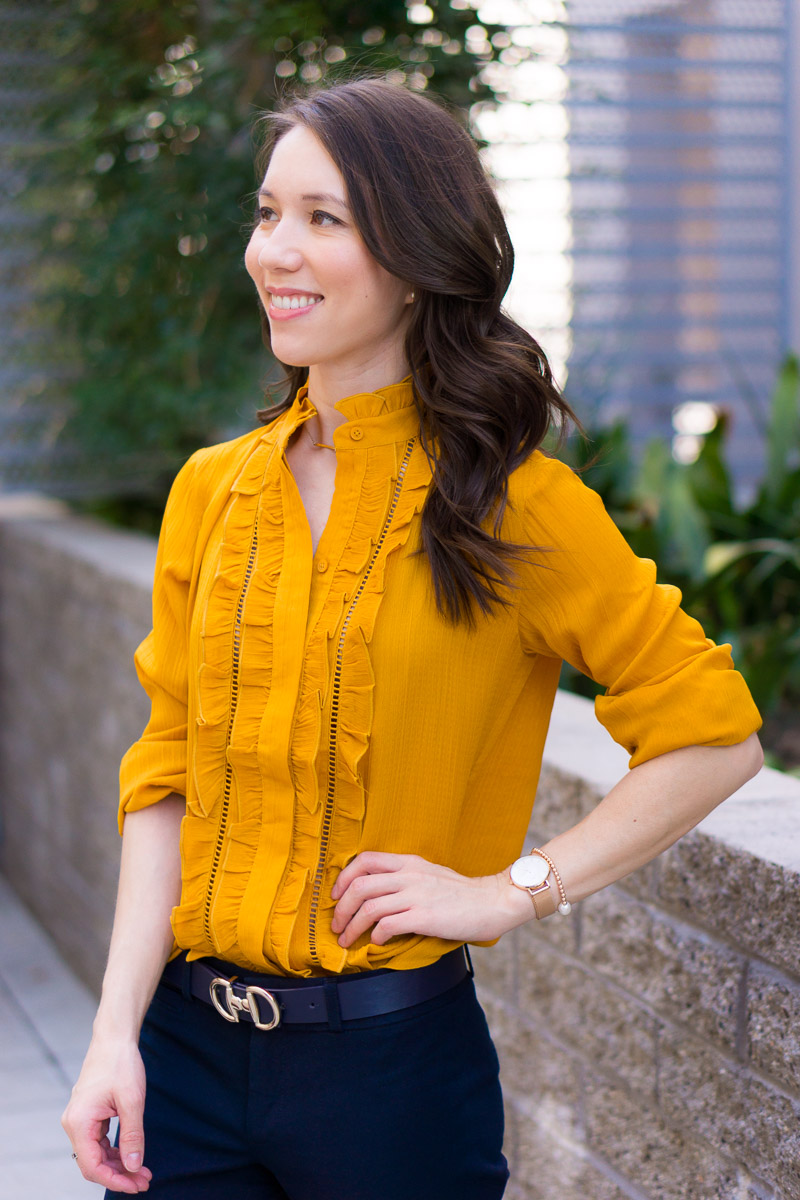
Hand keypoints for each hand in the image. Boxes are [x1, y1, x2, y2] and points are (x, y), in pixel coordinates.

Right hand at [62, 1036, 152, 1193]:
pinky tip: (131, 1154)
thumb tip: (133, 1166)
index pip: (92, 1166)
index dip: (114, 1180)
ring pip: (96, 1154)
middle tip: (144, 1180)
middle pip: (93, 1163)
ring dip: (118, 1164)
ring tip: (142, 1171)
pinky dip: (114, 1150)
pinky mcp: (88, 1114)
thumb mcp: (132, 1101)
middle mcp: (74, 1123)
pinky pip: (98, 1141)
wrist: (114, 1038)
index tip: (136, 1185)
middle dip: (118, 1175)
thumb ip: (132, 1135)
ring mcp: (80, 1119)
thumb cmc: (121, 1064)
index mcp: (79, 1122)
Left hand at [330, 851, 531, 946]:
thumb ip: (404, 877)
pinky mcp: (424, 917)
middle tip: (336, 925)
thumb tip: (376, 892)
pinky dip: (375, 936)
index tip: (336, 896)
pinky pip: (387, 925)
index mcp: (408, 862)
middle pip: (359, 886)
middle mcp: (409, 875)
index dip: (343, 878)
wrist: (492, 902)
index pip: (364, 860)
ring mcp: (416, 895)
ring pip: (368, 907)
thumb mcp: (429, 873)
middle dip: (341, 909)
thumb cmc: (461, 893)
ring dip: (352, 927)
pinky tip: (376, 942)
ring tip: (347, 940)